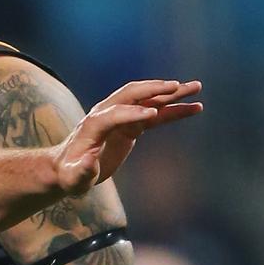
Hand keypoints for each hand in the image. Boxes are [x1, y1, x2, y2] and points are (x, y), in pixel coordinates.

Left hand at [55, 79, 201, 195]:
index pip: (112, 114)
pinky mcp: (129, 125)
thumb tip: (88, 162)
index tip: (152, 114)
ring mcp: (119, 117)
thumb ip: (81, 171)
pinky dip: (173, 110)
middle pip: (131, 95)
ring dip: (171, 93)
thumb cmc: (69, 175)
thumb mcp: (74, 178)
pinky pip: (155, 114)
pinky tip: (193, 107)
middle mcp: (105, 115)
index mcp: (92, 126)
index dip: (131, 114)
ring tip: (196, 87)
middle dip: (154, 90)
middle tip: (178, 87)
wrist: (67, 168)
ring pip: (147, 100)